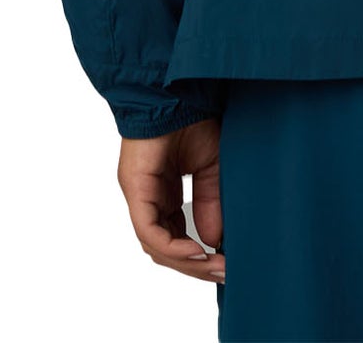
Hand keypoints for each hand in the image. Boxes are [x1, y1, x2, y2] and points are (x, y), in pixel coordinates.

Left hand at [118, 119, 224, 281]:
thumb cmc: (193, 119)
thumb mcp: (211, 168)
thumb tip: (213, 241)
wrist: (179, 90)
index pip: (175, 237)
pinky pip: (150, 231)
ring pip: (157, 246)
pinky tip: (197, 252)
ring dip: (187, 261)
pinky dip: (174, 247)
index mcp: (163, 195)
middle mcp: (148, 200)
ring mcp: (139, 196)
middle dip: (196, 265)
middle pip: (166, 249)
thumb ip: (211, 203)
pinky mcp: (136, 189)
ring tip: (215, 265)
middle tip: (224, 272)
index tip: (226, 262)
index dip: (199, 255)